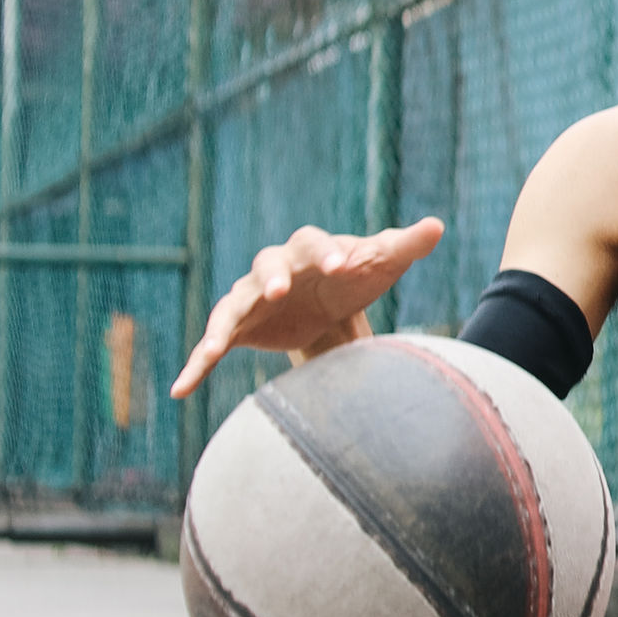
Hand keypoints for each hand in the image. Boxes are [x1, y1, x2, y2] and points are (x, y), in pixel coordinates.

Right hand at [170, 218, 444, 397]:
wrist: (331, 306)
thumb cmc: (357, 276)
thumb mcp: (383, 262)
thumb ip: (406, 245)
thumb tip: (437, 226)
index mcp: (310, 249)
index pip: (314, 243)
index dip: (327, 251)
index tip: (343, 263)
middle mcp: (274, 269)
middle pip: (268, 264)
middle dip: (273, 275)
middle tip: (280, 288)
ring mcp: (250, 298)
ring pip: (231, 305)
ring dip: (223, 324)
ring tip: (214, 347)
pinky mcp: (236, 329)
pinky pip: (211, 345)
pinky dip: (195, 366)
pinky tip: (180, 390)